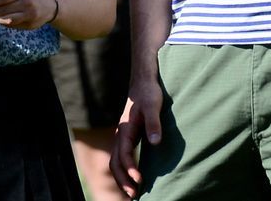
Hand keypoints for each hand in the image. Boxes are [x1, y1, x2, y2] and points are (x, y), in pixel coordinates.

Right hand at [111, 72, 163, 198]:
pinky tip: (134, 178)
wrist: (143, 81)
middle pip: (115, 163)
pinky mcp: (128, 138)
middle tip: (134, 195)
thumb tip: (155, 142)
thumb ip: (154, 123)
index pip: (123, 154)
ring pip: (116, 162)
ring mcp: (123, 137)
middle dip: (122, 180)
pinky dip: (125, 171)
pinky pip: (122, 158)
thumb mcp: (154, 105)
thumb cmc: (149, 93)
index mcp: (125, 129)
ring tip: (133, 192)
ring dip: (122, 178)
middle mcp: (120, 135)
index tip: (139, 180)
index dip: (130, 169)